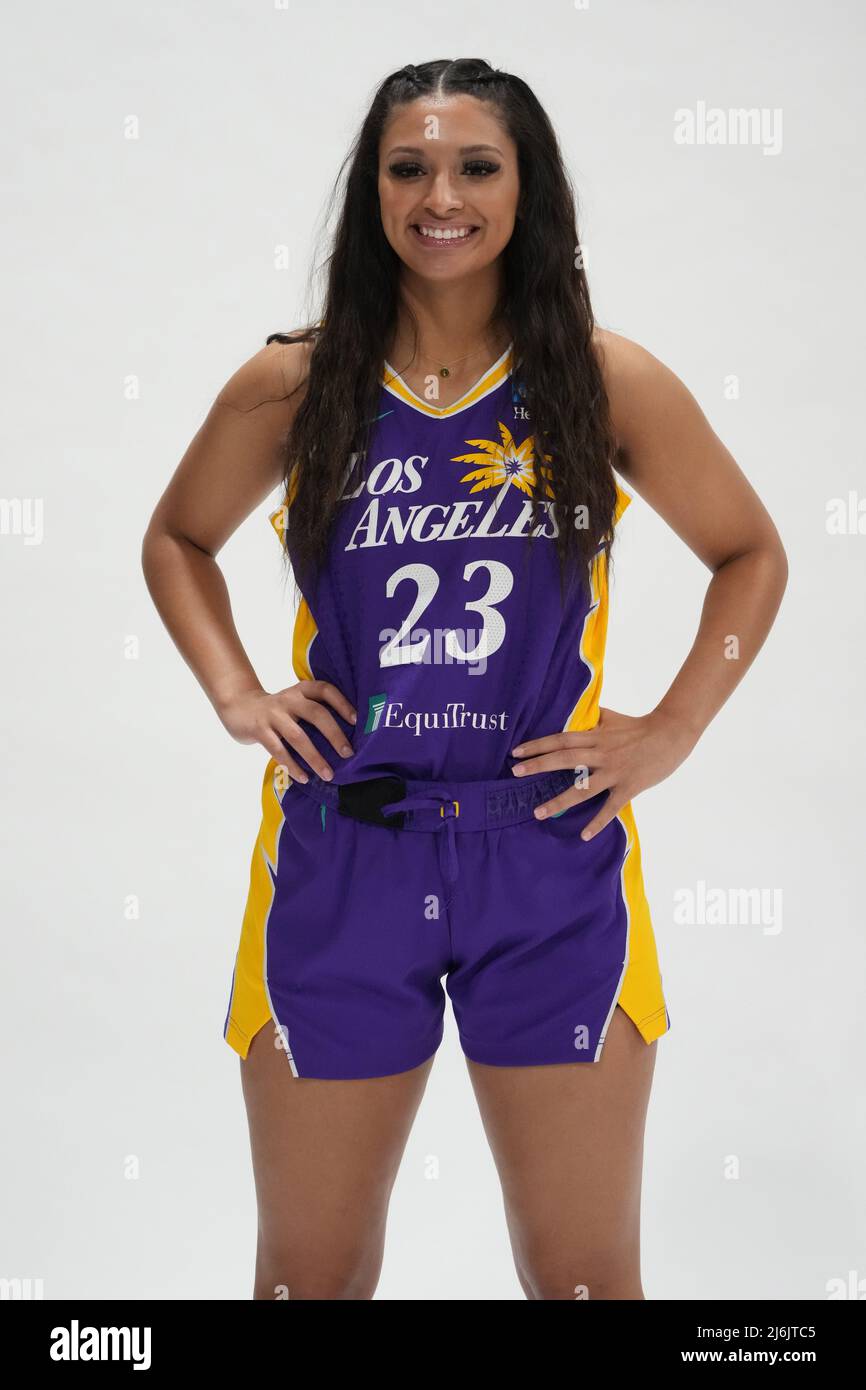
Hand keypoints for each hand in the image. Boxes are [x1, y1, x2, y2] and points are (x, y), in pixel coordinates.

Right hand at [217, 679, 356, 783]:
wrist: (238, 706)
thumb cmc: (277, 710)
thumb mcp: (295, 703)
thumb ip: (313, 712)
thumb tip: (345, 739)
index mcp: (301, 691)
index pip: (325, 690)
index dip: (342, 703)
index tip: (356, 720)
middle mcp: (289, 699)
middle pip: (316, 714)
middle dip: (334, 735)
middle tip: (348, 754)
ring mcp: (273, 714)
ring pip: (298, 736)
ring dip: (314, 757)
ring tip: (328, 774)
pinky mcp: (259, 729)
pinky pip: (278, 750)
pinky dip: (292, 766)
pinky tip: (303, 778)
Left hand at [510, 706, 697, 838]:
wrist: (672, 733)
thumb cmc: (640, 726)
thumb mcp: (612, 717)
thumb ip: (592, 717)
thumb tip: (574, 713)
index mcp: (596, 736)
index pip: (561, 739)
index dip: (538, 745)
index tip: (516, 752)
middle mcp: (601, 753)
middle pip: (565, 759)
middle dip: (539, 766)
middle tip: (514, 774)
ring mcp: (614, 771)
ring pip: (582, 788)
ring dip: (559, 801)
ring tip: (538, 813)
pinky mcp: (629, 787)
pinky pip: (610, 808)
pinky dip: (597, 822)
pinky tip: (583, 835)